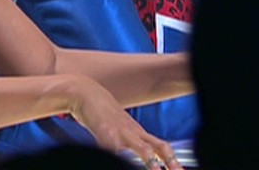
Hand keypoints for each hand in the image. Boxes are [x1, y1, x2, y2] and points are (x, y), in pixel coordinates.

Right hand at [68, 77, 182, 169]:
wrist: (87, 94)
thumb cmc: (102, 115)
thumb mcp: (119, 129)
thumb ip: (129, 143)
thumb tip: (140, 157)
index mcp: (138, 133)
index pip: (161, 147)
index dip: (172, 161)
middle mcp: (133, 133)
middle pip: (159, 147)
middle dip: (171, 163)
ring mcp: (121, 133)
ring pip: (143, 149)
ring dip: (152, 164)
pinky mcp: (106, 134)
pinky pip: (114, 151)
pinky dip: (116, 158)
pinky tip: (113, 162)